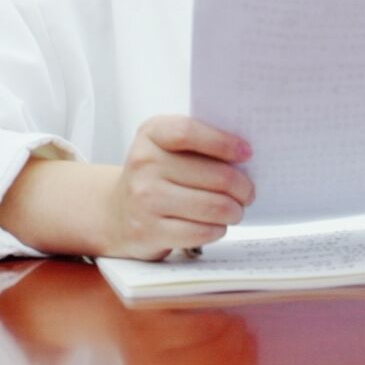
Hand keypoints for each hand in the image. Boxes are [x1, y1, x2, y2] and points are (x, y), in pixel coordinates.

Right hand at [103, 115, 254, 259]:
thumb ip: (199, 143)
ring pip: (213, 206)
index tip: (247, 153)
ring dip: (234, 211)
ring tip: (235, 210)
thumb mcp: (168, 148)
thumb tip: (245, 156)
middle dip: (242, 187)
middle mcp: (144, 164)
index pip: (189, 132)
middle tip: (248, 192)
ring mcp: (144, 199)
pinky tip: (216, 225)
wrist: (116, 213)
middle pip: (214, 175)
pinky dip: (217, 229)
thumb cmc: (156, 176)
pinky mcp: (148, 231)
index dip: (223, 142)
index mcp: (151, 134)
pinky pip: (201, 232)